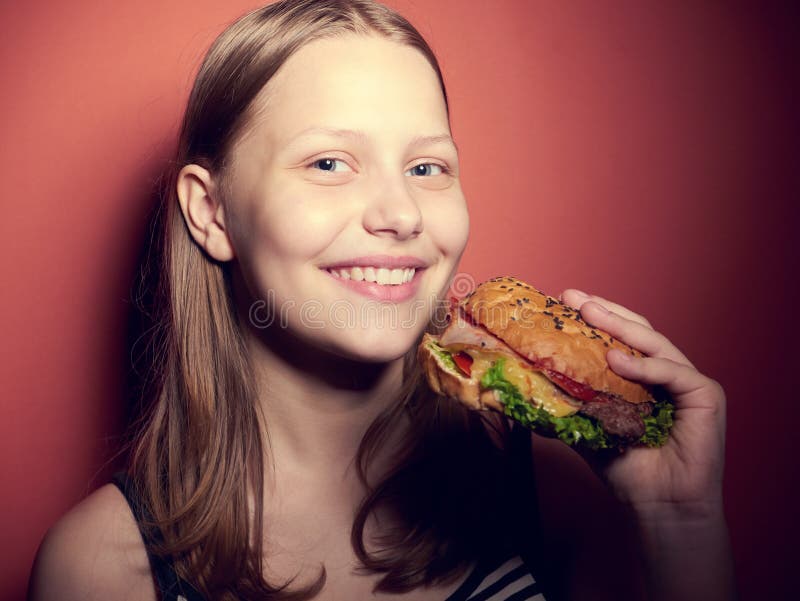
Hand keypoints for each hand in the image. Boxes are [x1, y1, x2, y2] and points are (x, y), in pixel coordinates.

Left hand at [560, 289, 726, 516]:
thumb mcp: (585, 427)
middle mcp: (664, 372)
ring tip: (589, 314)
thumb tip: (521, 387)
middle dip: (603, 311)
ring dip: (620, 327)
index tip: (562, 301)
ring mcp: (687, 381)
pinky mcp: (706, 396)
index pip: (616, 338)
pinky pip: (673, 372)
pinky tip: (616, 359)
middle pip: (635, 331)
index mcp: (639, 375)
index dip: (593, 319)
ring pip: (654, 343)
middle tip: (573, 297)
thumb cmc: (627, 467)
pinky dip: (645, 365)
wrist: (658, 505)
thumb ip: (565, 403)